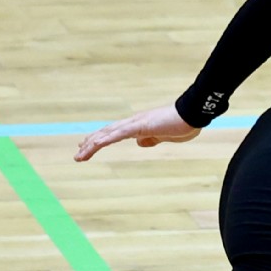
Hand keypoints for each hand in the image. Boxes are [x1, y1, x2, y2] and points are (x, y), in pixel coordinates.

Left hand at [74, 104, 202, 159]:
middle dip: (91, 143)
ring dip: (92, 144)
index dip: (100, 139)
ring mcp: (135, 123)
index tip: (88, 145)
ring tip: (79, 155)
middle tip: (78, 153)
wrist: (192, 114)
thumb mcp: (164, 136)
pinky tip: (94, 145)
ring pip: (107, 134)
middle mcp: (133, 122)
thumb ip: (152, 139)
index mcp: (139, 126)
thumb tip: (141, 143)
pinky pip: (117, 134)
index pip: (114, 133)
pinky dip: (104, 140)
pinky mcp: (139, 125)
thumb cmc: (182, 124)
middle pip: (106, 132)